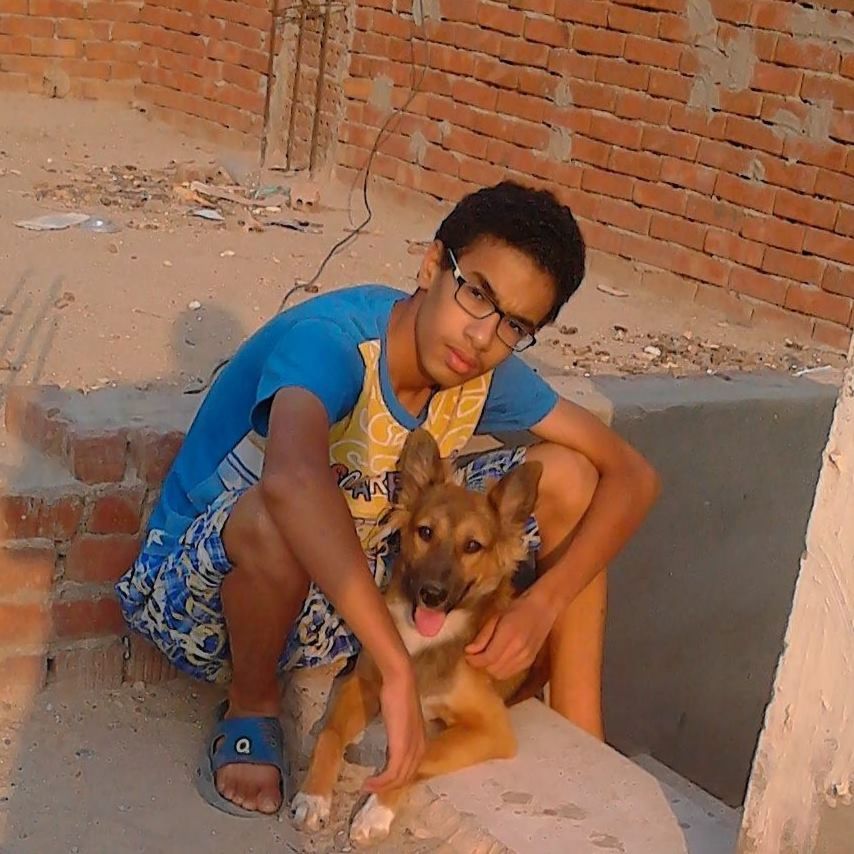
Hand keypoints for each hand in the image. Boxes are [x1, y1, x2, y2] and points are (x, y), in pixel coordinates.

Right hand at [363, 666, 425, 792]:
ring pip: (399, 778)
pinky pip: (392, 773)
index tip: (381, 781)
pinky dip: (380, 782)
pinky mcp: (401, 748)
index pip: (411, 768)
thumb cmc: (398, 693)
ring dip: (382, 787)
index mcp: (420, 740)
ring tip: (367, 788)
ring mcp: (412, 748)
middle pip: (406, 777)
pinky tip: (368, 782)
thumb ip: (399, 730)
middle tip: (371, 788)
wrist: (400, 681)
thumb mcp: (399, 717)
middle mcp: (419, 747)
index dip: (396, 778)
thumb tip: (392, 736)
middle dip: (389, 786)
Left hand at [465, 591, 557, 680]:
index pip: (488, 658)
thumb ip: (483, 635)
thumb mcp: (496, 617)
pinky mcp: (530, 662)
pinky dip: (501, 670)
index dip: (474, 660)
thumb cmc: (517, 608)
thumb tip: (469, 651)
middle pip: (493, 669)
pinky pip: (510, 674)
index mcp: (509, 634)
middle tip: (475, 655)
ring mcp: (526, 657)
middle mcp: (519, 649)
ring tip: (486, 657)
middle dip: (481, 664)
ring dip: (490, 668)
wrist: (543, 608)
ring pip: (501, 674)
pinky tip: (498, 660)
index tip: (466, 656)